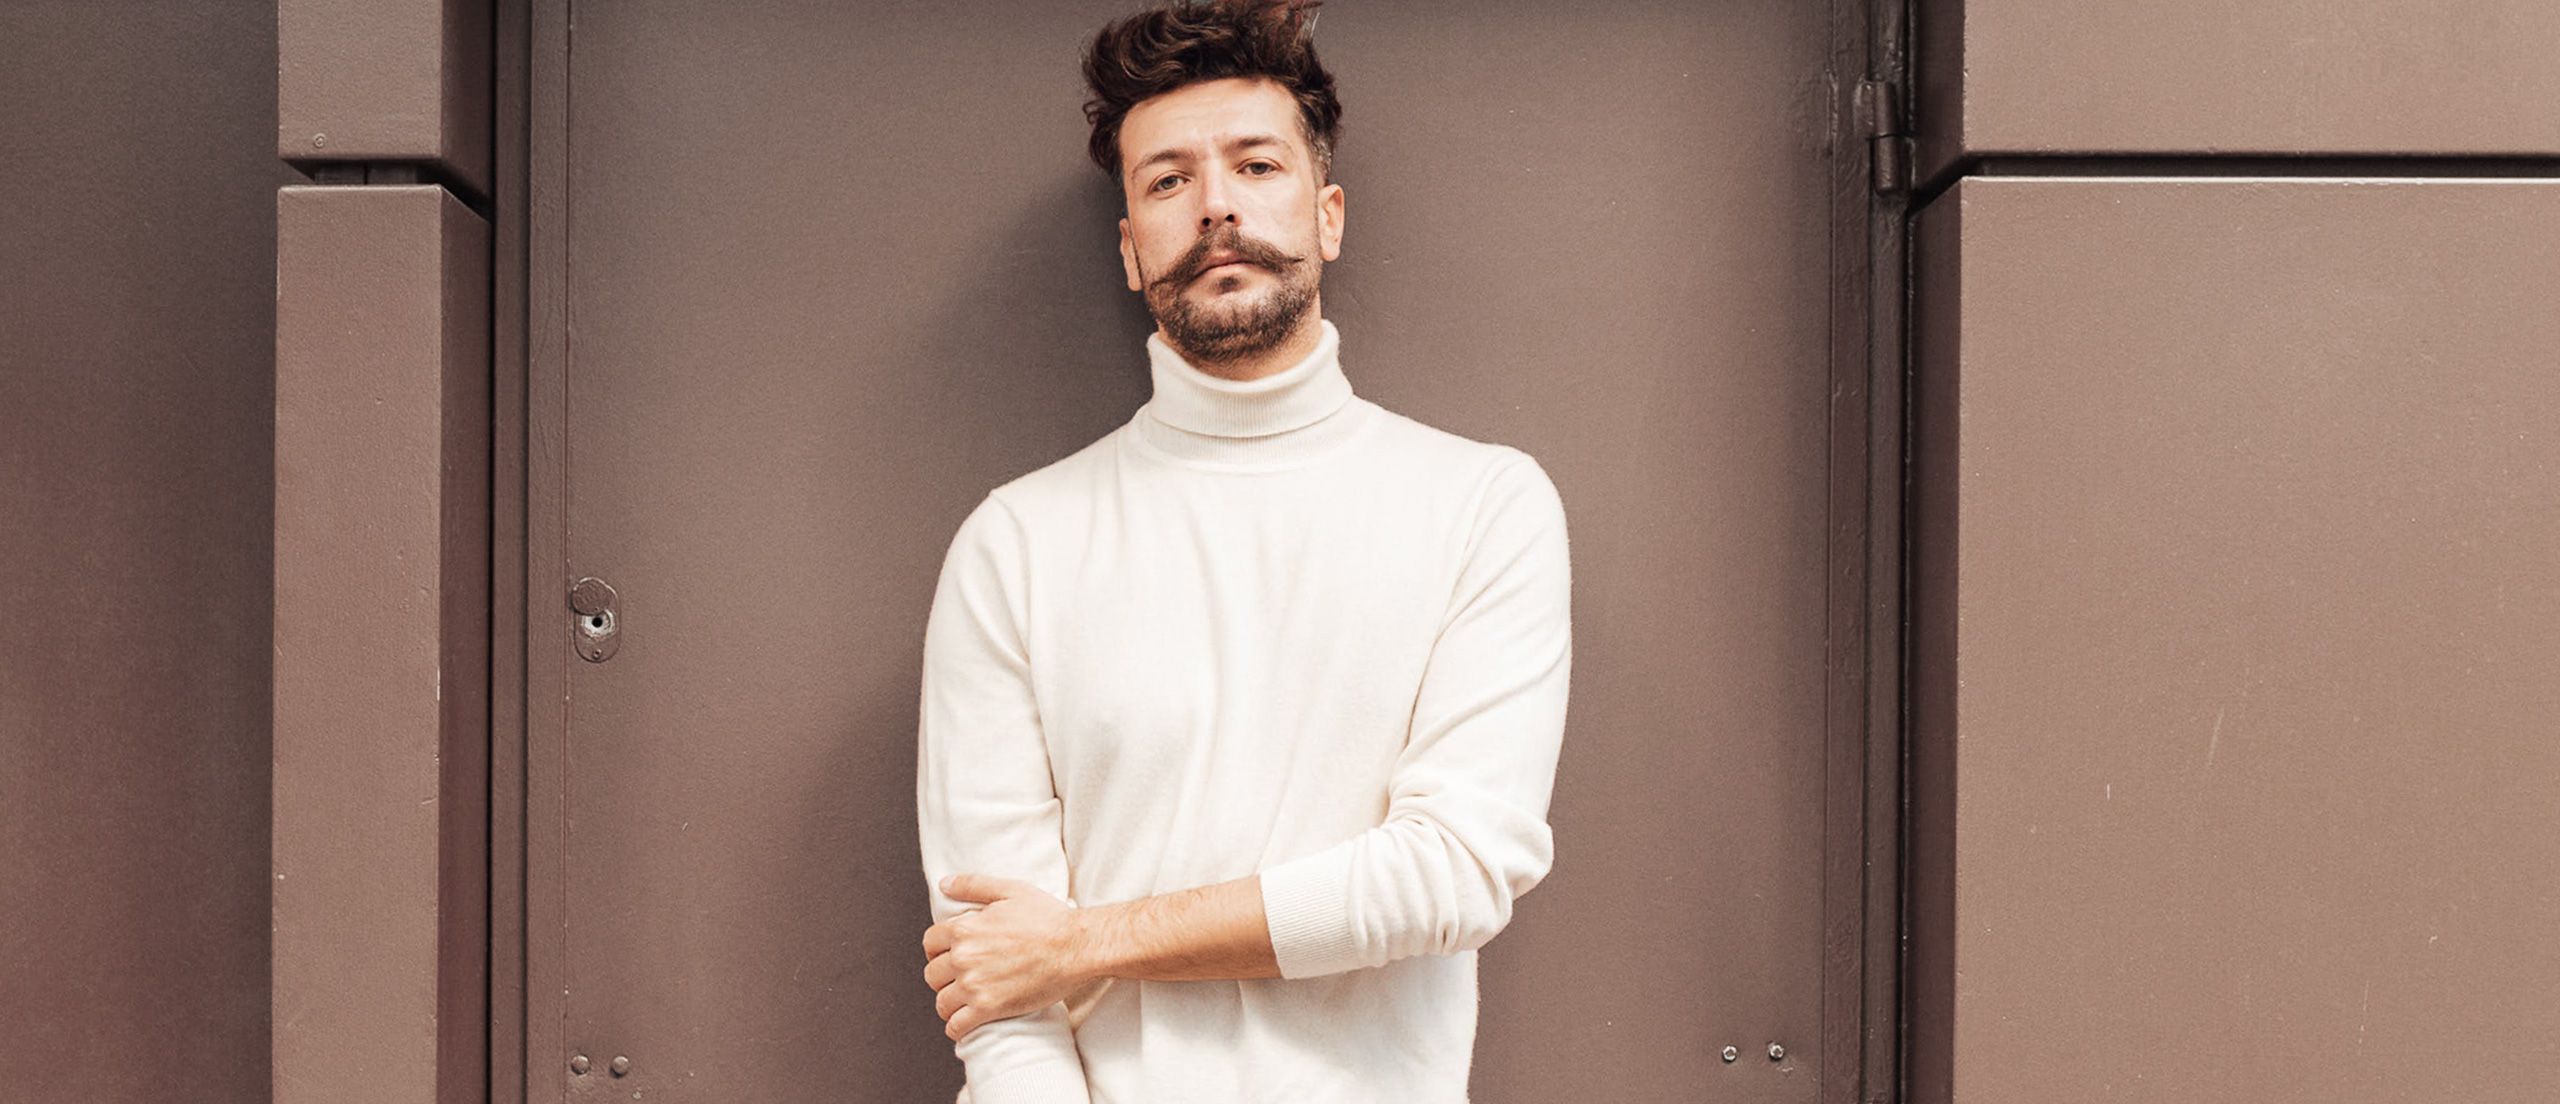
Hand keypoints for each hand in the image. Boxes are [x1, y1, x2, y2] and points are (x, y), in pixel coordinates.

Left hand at [922, 874, 1094, 1042]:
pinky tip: (964, 1023)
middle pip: (932, 974)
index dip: (937, 949)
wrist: (1075, 946)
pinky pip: (956, 1026)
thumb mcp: (1011, 891)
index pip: (930, 942)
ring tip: (963, 1002)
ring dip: (950, 1003)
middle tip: (958, 979)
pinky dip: (956, 1027)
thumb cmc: (1049, 918)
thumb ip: (973, 885)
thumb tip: (944, 884)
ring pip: (942, 1002)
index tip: (947, 955)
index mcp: (965, 928)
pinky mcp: (989, 1008)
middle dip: (943, 977)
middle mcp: (964, 957)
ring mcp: (975, 985)